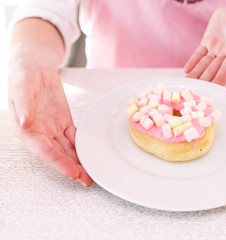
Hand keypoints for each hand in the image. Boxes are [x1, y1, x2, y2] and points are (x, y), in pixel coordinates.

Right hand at [8, 59, 92, 185]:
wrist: (34, 67)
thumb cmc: (23, 76)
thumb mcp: (21, 86)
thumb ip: (23, 105)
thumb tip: (25, 122)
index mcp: (26, 129)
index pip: (43, 150)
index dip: (58, 162)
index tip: (71, 172)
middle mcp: (40, 133)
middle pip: (58, 154)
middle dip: (72, 168)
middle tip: (86, 179)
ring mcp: (53, 129)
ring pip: (68, 149)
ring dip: (78, 161)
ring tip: (90, 174)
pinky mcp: (63, 122)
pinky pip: (74, 137)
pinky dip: (82, 147)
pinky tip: (90, 155)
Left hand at [184, 1, 225, 84]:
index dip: (222, 77)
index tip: (216, 87)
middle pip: (214, 70)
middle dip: (206, 80)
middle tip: (197, 90)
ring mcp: (216, 49)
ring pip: (205, 64)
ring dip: (197, 74)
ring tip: (189, 83)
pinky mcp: (208, 42)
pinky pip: (199, 54)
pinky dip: (193, 62)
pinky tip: (187, 70)